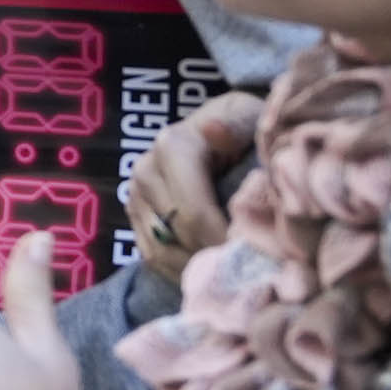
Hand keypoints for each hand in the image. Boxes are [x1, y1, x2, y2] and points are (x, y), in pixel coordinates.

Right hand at [127, 89, 265, 272]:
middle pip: (178, 235)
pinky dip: (181, 269)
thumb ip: (236, 125)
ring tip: (232, 271)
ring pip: (162, 251)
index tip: (256, 256)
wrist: (222, 129)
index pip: (193, 212)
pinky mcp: (134, 215)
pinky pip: (152, 256)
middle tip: (250, 269)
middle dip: (214, 255)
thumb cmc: (243, 128)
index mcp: (172, 146)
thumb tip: (214, 130)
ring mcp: (135, 195)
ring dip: (197, 266)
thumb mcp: (249, 118)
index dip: (224, 240)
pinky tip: (210, 269)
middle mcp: (145, 170)